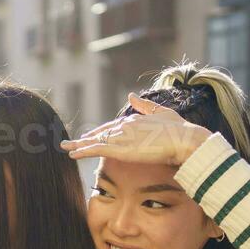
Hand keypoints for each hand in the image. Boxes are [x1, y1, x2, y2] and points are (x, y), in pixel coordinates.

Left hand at [61, 93, 211, 166]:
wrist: (184, 138)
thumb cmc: (179, 129)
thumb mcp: (162, 113)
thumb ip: (145, 105)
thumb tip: (131, 95)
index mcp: (134, 119)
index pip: (112, 126)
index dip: (100, 132)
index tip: (90, 135)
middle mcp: (125, 125)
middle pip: (101, 132)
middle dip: (86, 137)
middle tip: (72, 141)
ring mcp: (122, 136)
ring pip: (95, 140)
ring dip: (79, 144)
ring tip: (65, 146)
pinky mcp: (120, 148)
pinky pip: (96, 149)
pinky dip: (83, 151)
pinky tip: (73, 153)